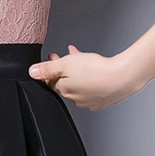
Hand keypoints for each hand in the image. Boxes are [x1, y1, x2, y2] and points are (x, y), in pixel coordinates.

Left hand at [28, 44, 143, 110]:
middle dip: (62, 68)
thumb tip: (32, 72)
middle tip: (62, 55)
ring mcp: (90, 100)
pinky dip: (88, 74)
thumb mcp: (65, 64)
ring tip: (78, 56)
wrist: (122, 77)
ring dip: (76, 69)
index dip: (50, 69)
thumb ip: (47, 68)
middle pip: (65, 82)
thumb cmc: (95, 71)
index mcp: (65, 92)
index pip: (51, 82)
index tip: (52, 57)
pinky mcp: (103, 98)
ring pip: (78, 82)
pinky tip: (92, 64)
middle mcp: (76, 99)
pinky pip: (91, 85)